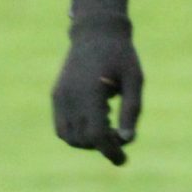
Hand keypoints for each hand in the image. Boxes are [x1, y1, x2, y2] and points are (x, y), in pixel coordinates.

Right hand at [52, 7, 142, 165]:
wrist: (96, 32)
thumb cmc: (121, 55)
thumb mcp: (135, 80)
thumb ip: (131, 110)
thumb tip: (127, 140)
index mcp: (91, 92)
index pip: (97, 135)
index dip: (110, 151)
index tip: (123, 160)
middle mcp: (70, 96)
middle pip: (82, 140)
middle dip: (102, 145)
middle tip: (121, 134)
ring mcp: (60, 95)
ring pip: (67, 137)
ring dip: (87, 141)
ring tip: (107, 124)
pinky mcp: (56, 94)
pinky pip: (61, 126)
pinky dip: (75, 132)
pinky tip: (95, 117)